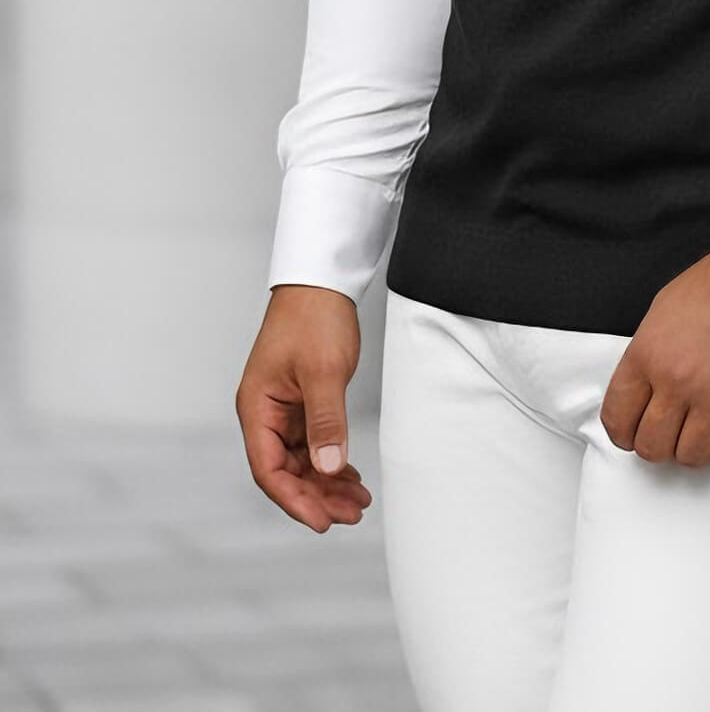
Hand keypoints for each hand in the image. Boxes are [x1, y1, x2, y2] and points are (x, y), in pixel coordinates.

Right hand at [236, 285, 374, 531]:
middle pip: (285, 471)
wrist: (322, 281)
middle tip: (352, 513)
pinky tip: (351, 475)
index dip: (294, 500)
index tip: (322, 521)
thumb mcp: (323, 372)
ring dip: (327, 482)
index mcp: (257, 408)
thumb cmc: (313, 317)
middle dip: (317, 496)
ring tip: (358, 501)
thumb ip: (326, 422)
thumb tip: (328, 468)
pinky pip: (313, 443)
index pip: (269, 470)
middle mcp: (265, 413)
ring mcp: (283, 409)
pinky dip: (331, 460)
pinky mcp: (301, 401)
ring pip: (301, 460)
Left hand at [599, 224, 709, 468]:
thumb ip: (648, 354)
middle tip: (676, 430)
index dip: (624, 433)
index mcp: (649, 353)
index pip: (617, 419)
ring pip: (692, 458)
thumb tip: (641, 392)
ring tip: (709, 426)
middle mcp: (678, 379)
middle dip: (661, 445)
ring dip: (699, 447)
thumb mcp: (665, 308)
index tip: (635, 432)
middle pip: (651, 447)